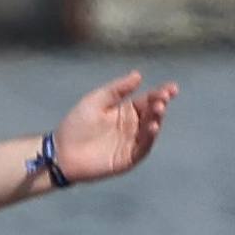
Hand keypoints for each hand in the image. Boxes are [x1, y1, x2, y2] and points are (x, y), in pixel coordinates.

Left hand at [50, 72, 177, 183]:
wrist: (62, 151)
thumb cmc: (77, 124)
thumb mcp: (97, 100)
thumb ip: (118, 89)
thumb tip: (139, 75)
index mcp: (126, 111)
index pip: (148, 101)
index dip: (160, 94)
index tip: (172, 88)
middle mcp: (132, 127)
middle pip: (151, 115)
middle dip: (160, 106)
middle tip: (163, 99)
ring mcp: (131, 143)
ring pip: (150, 131)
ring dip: (157, 120)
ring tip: (159, 110)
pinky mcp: (128, 159)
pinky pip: (142, 149)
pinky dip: (149, 139)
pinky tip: (152, 127)